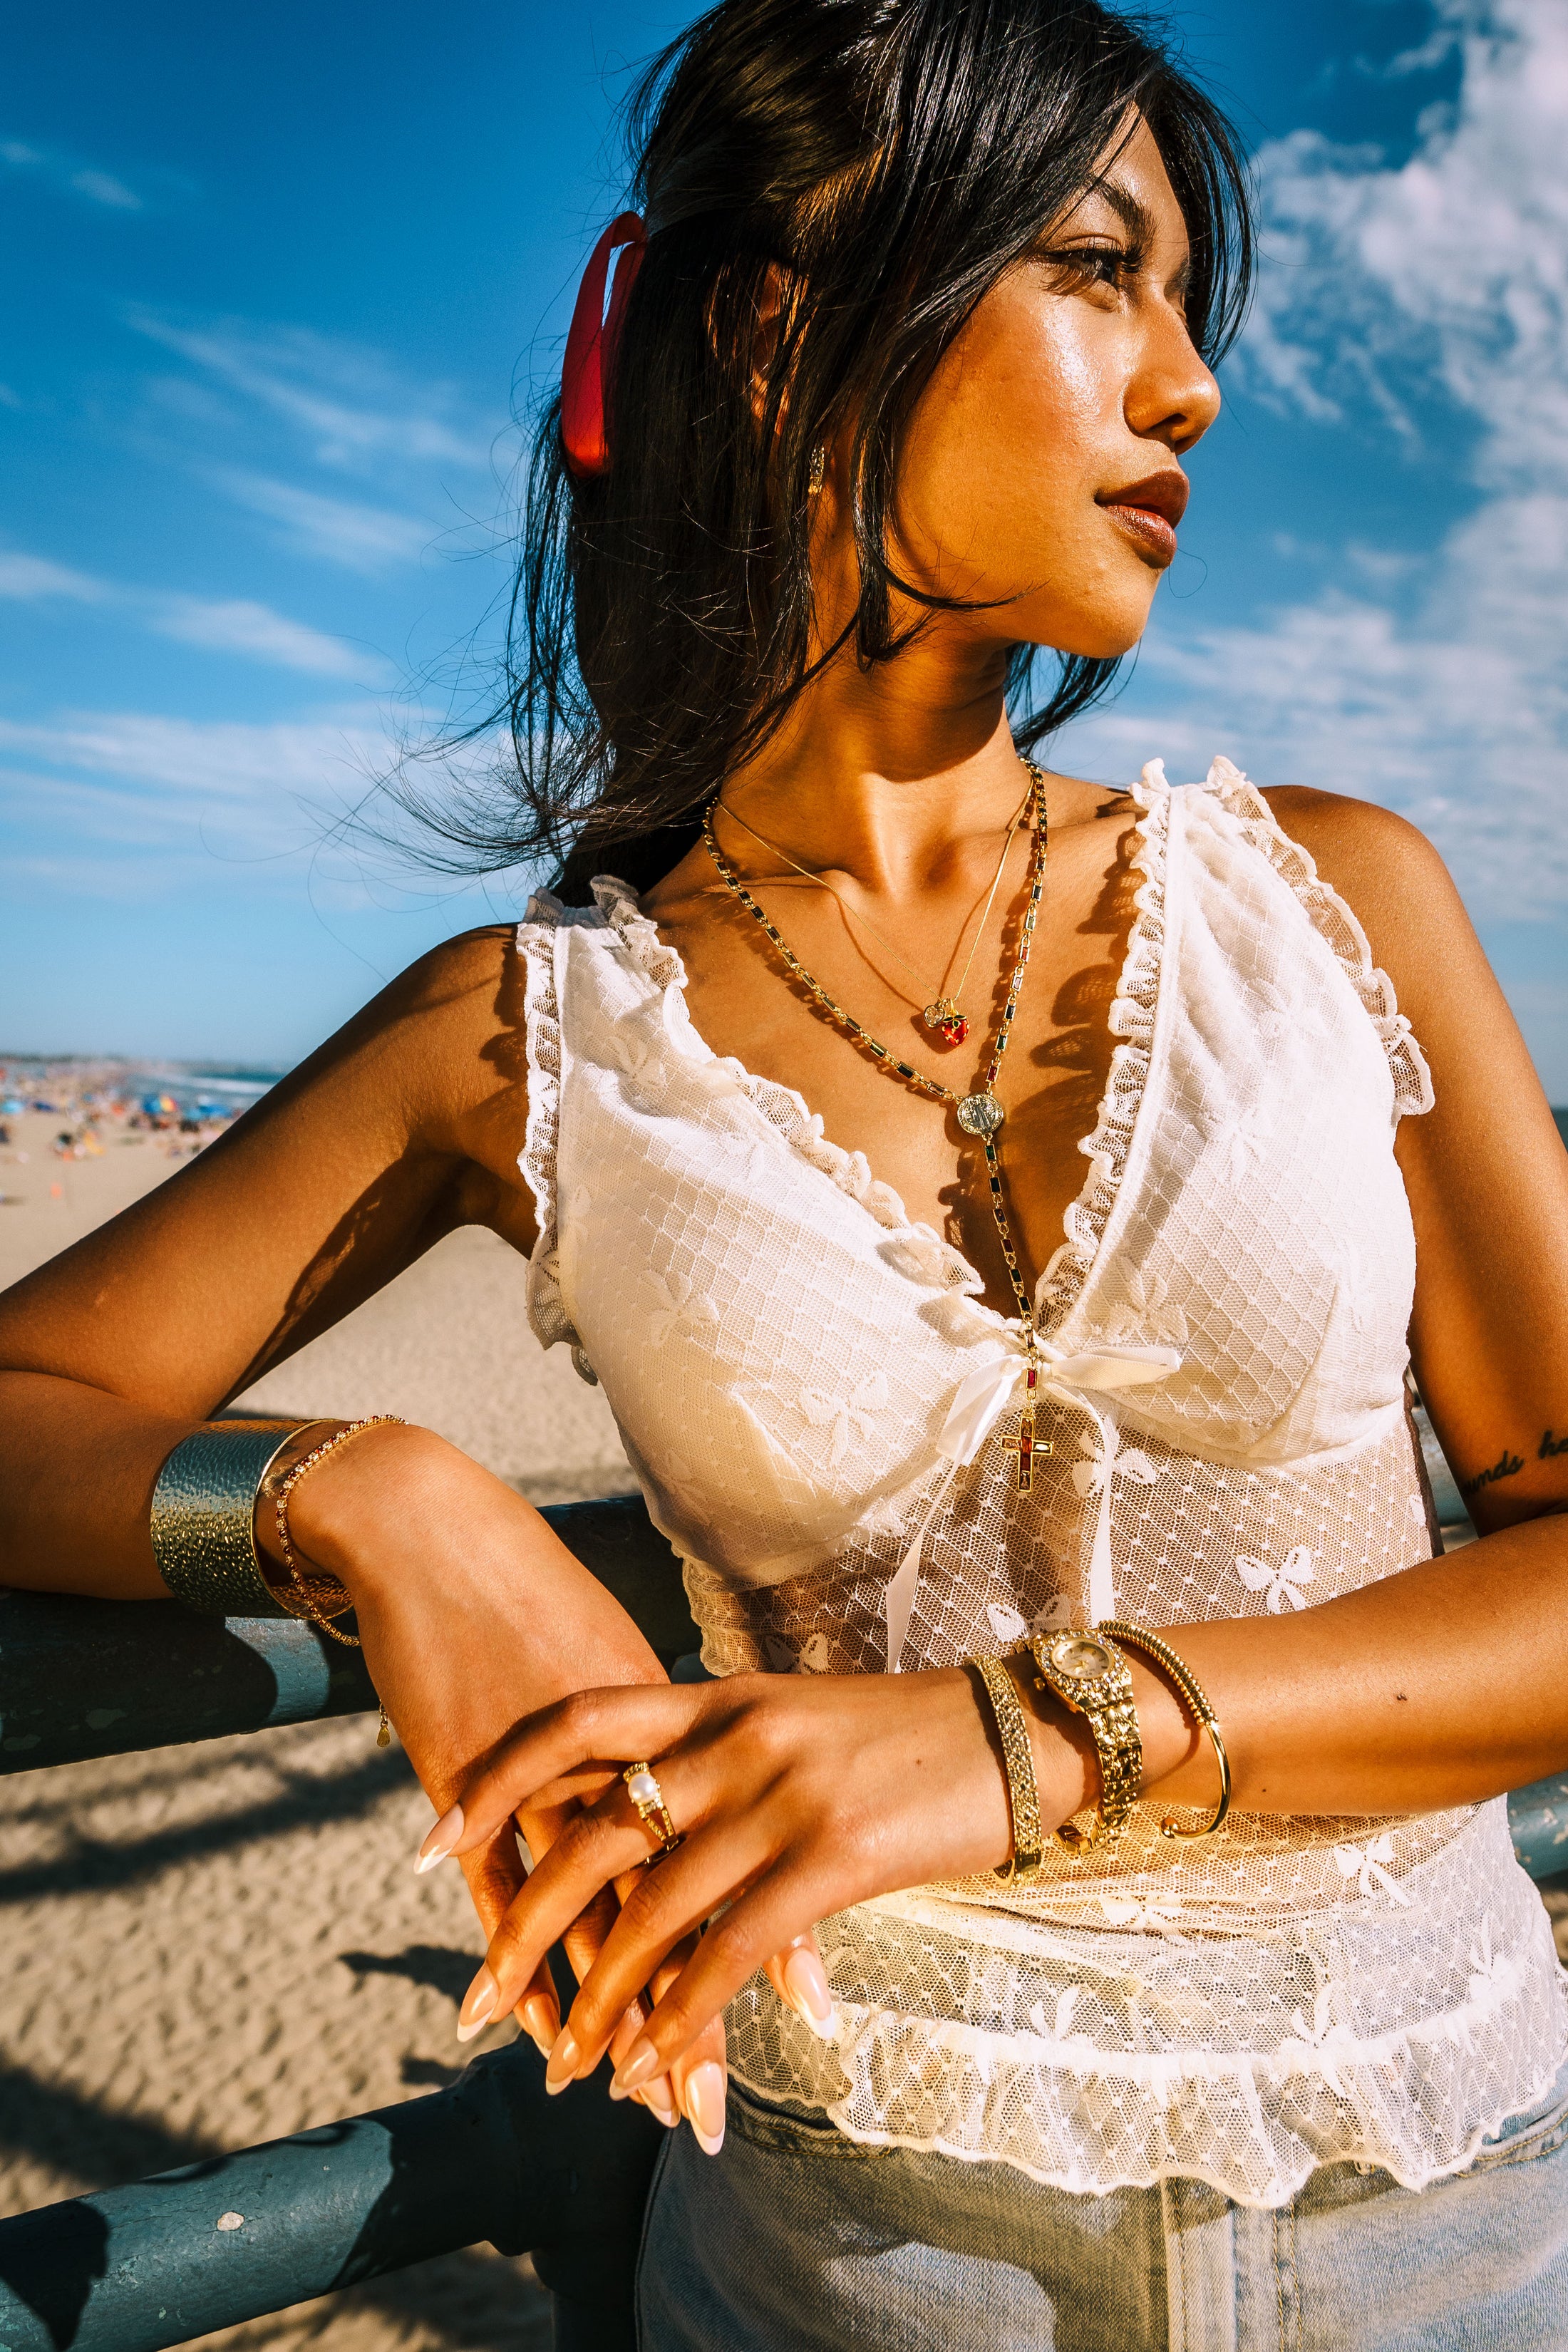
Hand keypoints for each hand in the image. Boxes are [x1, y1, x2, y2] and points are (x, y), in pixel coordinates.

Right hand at [266, 1419, 715, 2125]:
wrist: (436, 1533)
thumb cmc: (534, 1593)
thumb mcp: (625, 1658)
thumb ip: (678, 1732)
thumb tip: (733, 1803)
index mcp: (682, 1714)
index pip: (743, 1840)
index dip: (774, 1929)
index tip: (811, 2011)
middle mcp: (624, 1747)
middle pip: (671, 1897)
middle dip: (688, 2005)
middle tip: (704, 2100)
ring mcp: (545, 1766)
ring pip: (589, 1909)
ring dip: (600, 2007)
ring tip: (622, 2092)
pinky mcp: (469, 1776)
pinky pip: (502, 1887)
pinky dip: (521, 1961)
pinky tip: (536, 2026)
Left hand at [427, 1664, 1075, 2116]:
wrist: (1022, 1728)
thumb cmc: (911, 1736)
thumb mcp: (798, 1721)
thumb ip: (725, 1757)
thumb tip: (661, 1817)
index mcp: (718, 1698)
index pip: (577, 1726)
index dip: (497, 1781)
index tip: (434, 1838)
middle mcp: (733, 1738)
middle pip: (591, 1833)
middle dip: (524, 1927)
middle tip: (476, 2000)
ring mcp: (779, 1794)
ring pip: (652, 1908)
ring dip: (600, 2000)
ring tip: (566, 2066)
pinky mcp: (831, 1856)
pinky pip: (729, 1950)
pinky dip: (683, 2016)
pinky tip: (657, 2063)